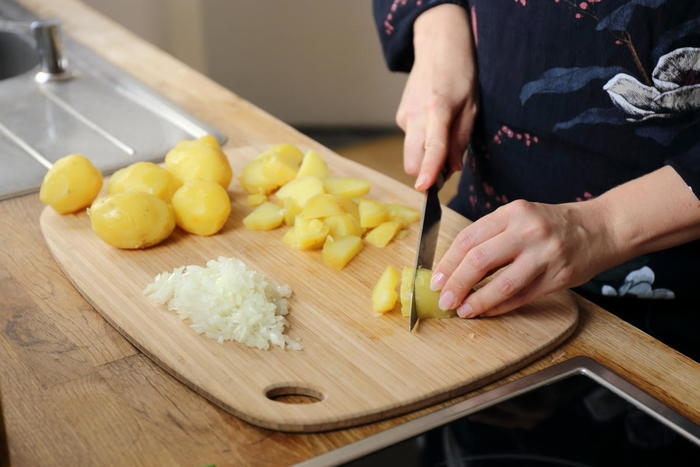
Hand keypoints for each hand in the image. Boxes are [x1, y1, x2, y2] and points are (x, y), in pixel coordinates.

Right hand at [397, 4, 476, 190]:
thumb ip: (461, 139)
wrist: (437, 47)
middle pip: (412, 160)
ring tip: (444, 132)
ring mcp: (404, 116)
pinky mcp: (400, 117)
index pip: (433, 147)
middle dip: (426, 171)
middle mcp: (415, 115)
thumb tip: (452, 168)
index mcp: (437, 109)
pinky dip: (422, 142)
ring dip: (426, 156)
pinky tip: (433, 122)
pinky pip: (411, 142)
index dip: (429, 170)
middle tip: (448, 165)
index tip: (425, 188)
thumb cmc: (460, 75)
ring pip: (411, 153)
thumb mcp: (471, 106)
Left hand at [429, 199, 622, 317]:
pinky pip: (522, 296)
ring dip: (477, 301)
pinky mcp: (559, 276)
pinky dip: (499, 306)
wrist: (600, 228)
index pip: (469, 238)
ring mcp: (546, 254)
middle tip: (444, 299)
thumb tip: (454, 268)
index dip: (448, 262)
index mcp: (513, 212)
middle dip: (457, 283)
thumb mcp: (520, 218)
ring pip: (502, 283)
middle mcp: (528, 231)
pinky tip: (486, 311)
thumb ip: (491, 237)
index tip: (436, 280)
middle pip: (480, 260)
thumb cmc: (551, 225)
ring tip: (463, 310)